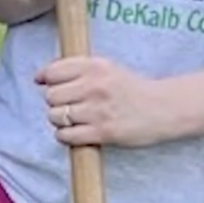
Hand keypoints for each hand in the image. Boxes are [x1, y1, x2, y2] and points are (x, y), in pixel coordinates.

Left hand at [37, 56, 173, 147]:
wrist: (165, 108)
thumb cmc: (130, 88)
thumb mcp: (105, 68)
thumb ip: (74, 68)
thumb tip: (39, 78)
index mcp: (94, 67)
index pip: (52, 72)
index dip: (46, 80)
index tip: (46, 84)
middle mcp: (94, 86)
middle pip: (50, 96)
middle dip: (55, 102)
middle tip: (68, 105)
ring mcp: (98, 110)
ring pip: (55, 116)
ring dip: (59, 120)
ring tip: (73, 119)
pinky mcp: (104, 132)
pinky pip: (67, 135)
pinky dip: (65, 136)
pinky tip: (75, 132)